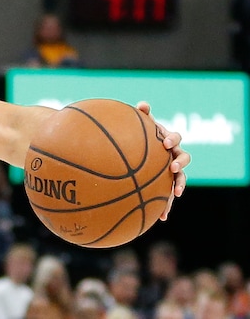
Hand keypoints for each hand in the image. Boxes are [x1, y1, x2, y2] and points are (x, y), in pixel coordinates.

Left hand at [136, 101, 189, 219]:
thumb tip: (142, 104)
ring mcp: (172, 171)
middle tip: (173, 167)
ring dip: (179, 184)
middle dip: (180, 162)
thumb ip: (142, 116)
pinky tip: (162, 217)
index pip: (175, 139)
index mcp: (167, 141)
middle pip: (184, 158)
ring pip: (181, 178)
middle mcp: (173, 156)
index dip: (172, 140)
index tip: (164, 143)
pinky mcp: (166, 184)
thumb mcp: (140, 126)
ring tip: (175, 193)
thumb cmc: (139, 137)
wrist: (138, 152)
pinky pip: (168, 195)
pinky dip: (166, 205)